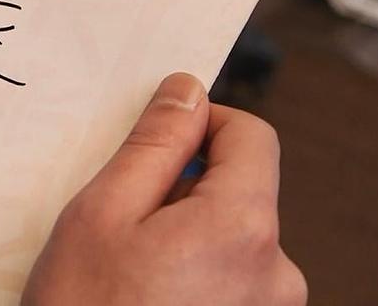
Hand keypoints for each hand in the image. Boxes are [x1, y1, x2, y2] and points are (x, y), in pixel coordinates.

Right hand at [23, 73, 305, 304]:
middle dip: (185, 190)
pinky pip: (233, 281)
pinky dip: (194, 275)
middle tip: (123, 220)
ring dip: (186, 237)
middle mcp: (276, 274)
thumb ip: (155, 146)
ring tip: (129, 269)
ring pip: (232, 240)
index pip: (253, 136)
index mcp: (243, 228)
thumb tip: (186, 91)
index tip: (163, 135)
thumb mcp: (102, 214)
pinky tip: (147, 295)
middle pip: (242, 191)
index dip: (205, 122)